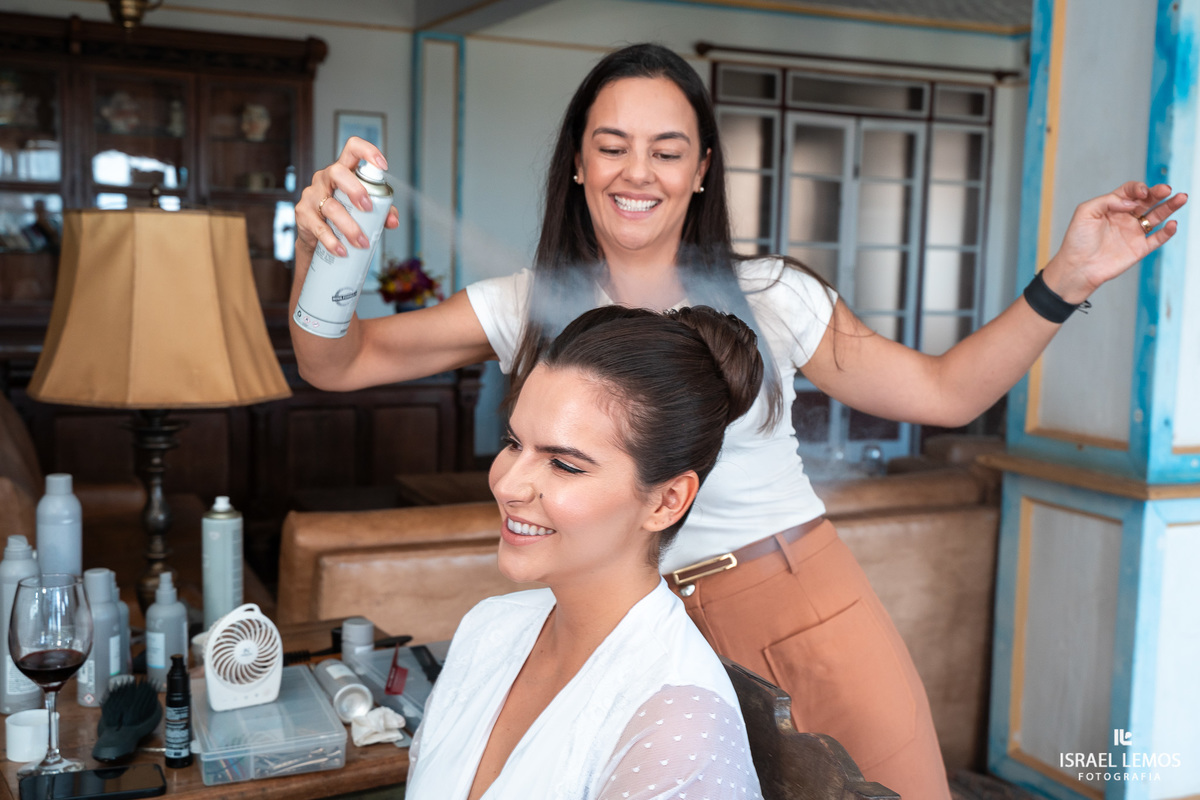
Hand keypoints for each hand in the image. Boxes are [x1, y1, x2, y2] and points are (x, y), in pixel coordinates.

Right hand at [296, 137, 399, 256]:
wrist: (317, 237)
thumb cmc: (344, 215)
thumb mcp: (365, 211)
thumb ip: (383, 212)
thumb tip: (393, 221)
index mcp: (344, 171)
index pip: (352, 148)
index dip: (368, 151)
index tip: (383, 166)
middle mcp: (325, 178)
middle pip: (338, 172)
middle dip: (355, 189)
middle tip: (368, 208)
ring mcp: (312, 194)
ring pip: (330, 206)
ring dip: (349, 226)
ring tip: (362, 242)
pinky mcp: (303, 213)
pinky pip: (318, 227)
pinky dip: (332, 241)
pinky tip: (342, 250)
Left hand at [1043, 182, 1186, 303]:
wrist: (1077, 268)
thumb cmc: (1077, 240)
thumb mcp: (1085, 212)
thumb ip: (1107, 200)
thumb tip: (1131, 202)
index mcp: (1112, 206)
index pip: (1131, 191)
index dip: (1138, 188)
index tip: (1140, 193)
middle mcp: (1126, 217)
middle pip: (1148, 201)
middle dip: (1158, 193)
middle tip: (1166, 189)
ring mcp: (1134, 233)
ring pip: (1157, 216)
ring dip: (1170, 207)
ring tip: (1181, 198)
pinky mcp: (1139, 248)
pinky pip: (1158, 238)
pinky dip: (1167, 231)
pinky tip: (1172, 224)